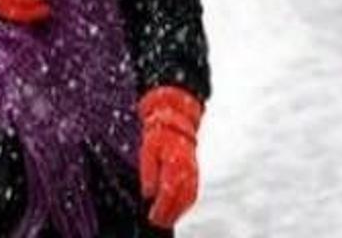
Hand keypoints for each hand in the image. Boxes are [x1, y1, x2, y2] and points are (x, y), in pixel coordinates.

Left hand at [139, 86, 203, 228]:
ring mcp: (193, 170)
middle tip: (158, 223)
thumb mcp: (147, 150)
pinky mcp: (194, 171)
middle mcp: (187, 169)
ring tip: (167, 220)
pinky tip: (178, 209)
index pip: (169, 193)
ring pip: (189, 197)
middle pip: (180, 199)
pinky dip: (186, 203)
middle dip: (170, 214)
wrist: (176, 120)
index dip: (161, 208)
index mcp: (175, 164)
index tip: (152, 217)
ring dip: (179, 211)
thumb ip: (148, 173)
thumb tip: (148, 194)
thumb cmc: (158, 134)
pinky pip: (193, 191)